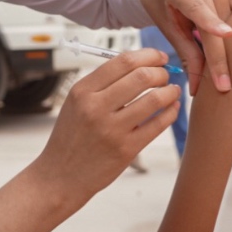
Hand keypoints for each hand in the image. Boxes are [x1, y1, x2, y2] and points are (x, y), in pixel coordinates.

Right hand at [35, 48, 180, 198]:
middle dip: (161, 72)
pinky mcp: (126, 149)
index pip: (123, 61)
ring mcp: (112, 129)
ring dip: (170, 91)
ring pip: (154, 99)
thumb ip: (102, 84)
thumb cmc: (70, 138)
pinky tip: (171, 109)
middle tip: (166, 75)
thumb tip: (138, 65)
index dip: (148, 55)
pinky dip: (170, 112)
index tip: (159, 57)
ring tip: (172, 91)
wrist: (60, 176)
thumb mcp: (75, 104)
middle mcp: (95, 107)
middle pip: (142, 76)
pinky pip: (158, 124)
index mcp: (82, 91)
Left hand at [132, 0, 231, 94]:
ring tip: (208, 32)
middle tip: (221, 82)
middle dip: (220, 51)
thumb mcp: (167, 27)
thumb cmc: (161, 2)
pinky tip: (219, 17)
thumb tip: (198, 88)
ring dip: (225, 31)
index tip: (227, 35)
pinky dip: (230, 16)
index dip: (211, 22)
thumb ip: (186, 53)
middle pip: (217, 16)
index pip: (195, 7)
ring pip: (230, 10)